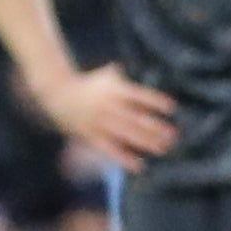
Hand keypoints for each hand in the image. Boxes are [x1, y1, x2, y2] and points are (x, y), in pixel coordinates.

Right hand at [32, 63, 177, 170]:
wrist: (57, 94)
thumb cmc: (87, 84)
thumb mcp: (105, 76)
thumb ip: (125, 76)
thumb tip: (144, 64)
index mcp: (114, 90)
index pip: (139, 95)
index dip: (155, 101)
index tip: (171, 108)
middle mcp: (108, 106)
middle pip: (136, 118)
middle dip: (155, 128)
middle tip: (174, 135)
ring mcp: (100, 122)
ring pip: (126, 135)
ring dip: (146, 143)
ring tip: (163, 149)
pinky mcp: (91, 136)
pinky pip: (109, 149)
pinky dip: (124, 158)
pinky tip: (139, 166)